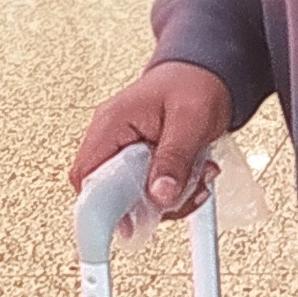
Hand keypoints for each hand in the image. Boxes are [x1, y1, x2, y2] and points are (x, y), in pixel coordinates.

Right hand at [69, 61, 231, 218]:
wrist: (209, 68)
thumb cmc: (196, 82)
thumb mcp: (190, 120)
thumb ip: (174, 158)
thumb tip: (159, 197)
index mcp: (111, 124)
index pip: (88, 178)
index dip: (102, 209)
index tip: (127, 228)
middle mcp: (111, 138)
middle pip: (111, 194)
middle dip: (150, 203)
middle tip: (182, 193)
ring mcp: (125, 149)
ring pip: (133, 196)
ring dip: (170, 197)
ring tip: (198, 176)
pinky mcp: (140, 158)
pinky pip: (148, 188)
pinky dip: (174, 190)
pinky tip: (195, 175)